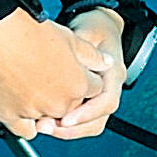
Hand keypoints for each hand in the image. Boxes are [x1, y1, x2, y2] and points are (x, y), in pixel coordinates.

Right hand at [0, 11, 105, 137]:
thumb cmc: (28, 32)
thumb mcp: (69, 38)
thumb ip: (91, 56)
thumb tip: (105, 63)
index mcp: (78, 84)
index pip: (93, 90)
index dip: (84, 79)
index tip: (72, 72)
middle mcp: (59, 103)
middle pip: (71, 107)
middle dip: (64, 95)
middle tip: (49, 76)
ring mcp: (35, 113)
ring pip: (47, 119)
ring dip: (43, 108)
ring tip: (29, 85)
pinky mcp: (11, 118)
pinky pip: (24, 130)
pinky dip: (24, 121)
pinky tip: (20, 104)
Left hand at [47, 10, 127, 140]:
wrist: (100, 26)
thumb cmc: (94, 27)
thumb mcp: (86, 33)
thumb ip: (78, 50)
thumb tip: (64, 63)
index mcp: (114, 74)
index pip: (107, 102)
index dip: (86, 113)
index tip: (65, 119)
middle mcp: (110, 90)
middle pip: (98, 121)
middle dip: (72, 129)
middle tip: (46, 127)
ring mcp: (100, 97)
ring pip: (89, 125)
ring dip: (66, 130)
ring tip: (42, 126)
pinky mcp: (88, 101)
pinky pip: (79, 121)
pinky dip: (62, 125)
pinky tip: (43, 120)